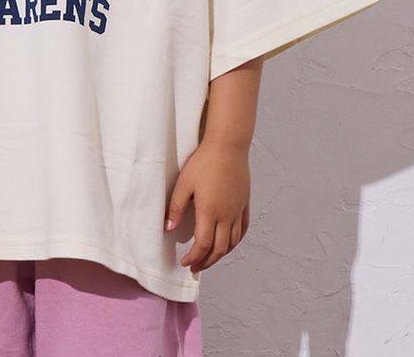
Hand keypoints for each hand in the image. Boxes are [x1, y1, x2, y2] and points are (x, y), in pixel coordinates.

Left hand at [164, 138, 249, 273]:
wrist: (228, 146)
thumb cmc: (204, 162)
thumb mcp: (184, 184)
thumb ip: (176, 207)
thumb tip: (168, 228)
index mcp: (210, 212)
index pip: (203, 245)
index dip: (194, 258)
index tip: (185, 263)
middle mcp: (226, 215)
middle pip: (219, 249)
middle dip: (206, 262)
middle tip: (196, 267)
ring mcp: (237, 210)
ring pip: (232, 242)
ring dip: (220, 254)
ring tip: (209, 258)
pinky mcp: (244, 203)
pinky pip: (243, 230)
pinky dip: (235, 241)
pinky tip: (229, 243)